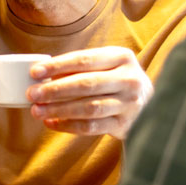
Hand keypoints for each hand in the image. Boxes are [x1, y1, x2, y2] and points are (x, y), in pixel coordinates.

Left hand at [28, 47, 151, 138]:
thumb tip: (41, 75)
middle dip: (55, 90)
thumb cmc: (117, 81)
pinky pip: (92, 127)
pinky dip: (68, 126)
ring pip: (88, 108)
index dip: (57, 66)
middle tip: (32, 94)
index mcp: (122, 57)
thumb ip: (80, 68)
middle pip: (86, 84)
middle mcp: (129, 79)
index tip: (34, 72)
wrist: (153, 105)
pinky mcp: (125, 125)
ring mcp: (129, 104)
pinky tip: (51, 123)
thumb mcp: (106, 66)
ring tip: (37, 111)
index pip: (84, 60)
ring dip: (59, 110)